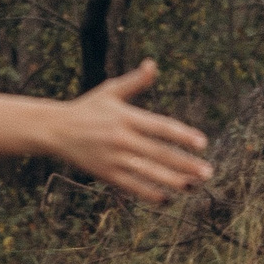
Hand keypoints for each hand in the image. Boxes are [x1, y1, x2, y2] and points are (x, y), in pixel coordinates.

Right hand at [54, 61, 212, 202]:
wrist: (56, 130)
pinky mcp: (106, 174)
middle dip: (185, 164)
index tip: (202, 143)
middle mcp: (121, 139)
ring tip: (194, 186)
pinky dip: (150, 194)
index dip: (182, 136)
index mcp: (126, 117)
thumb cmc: (87, 108)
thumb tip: (153, 64)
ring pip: (148, 173)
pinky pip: (132, 186)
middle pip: (159, 153)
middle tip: (208, 171)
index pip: (160, 127)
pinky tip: (167, 198)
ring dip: (173, 181)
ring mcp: (114, 158)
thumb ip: (135, 81)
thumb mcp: (110, 91)